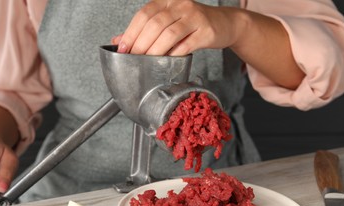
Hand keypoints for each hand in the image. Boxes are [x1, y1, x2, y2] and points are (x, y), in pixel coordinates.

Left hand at [114, 0, 239, 55]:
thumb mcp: (168, 22)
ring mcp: (194, 17)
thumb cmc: (193, 24)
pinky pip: (186, 45)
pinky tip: (167, 61)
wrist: (225, 23)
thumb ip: (145, 30)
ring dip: (155, 50)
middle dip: (140, 44)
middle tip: (133, 58)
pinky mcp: (206, 31)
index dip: (130, 32)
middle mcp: (180, 4)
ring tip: (146, 62)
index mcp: (167, 0)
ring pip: (169, 34)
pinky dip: (173, 55)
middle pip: (155, 24)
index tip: (122, 48)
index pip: (143, 14)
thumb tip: (118, 41)